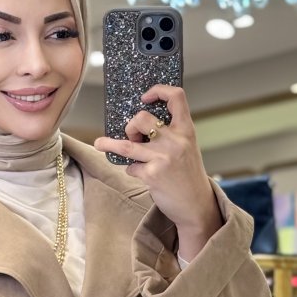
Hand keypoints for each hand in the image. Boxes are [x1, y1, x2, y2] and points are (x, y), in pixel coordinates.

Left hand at [94, 84, 222, 259]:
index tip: (145, 97)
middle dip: (131, 125)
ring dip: (109, 144)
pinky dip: (132, 169)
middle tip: (132, 136)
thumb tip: (139, 124)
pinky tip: (141, 174)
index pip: (176, 97)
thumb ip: (171, 134)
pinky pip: (131, 167)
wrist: (196, 205)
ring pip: (127, 144)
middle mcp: (176, 141)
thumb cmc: (188, 175)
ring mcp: (163, 158)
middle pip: (142, 118)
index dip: (158, 91)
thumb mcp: (187, 148)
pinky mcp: (152, 175)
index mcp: (186, 130)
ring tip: (99, 143)